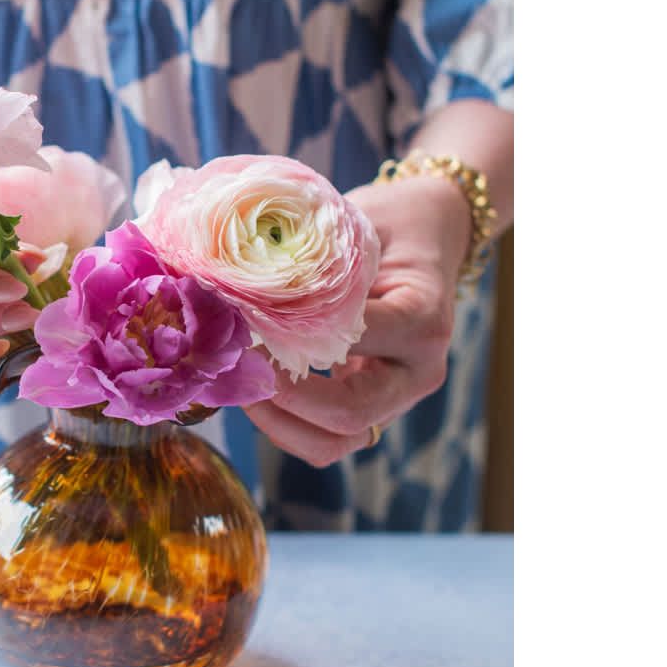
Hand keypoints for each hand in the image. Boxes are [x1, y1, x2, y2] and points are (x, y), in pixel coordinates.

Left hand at [245, 176, 472, 466]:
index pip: (353, 343)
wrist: (426, 237)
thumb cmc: (390, 223)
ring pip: (336, 443)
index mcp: (422, 320)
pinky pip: (326, 438)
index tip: (246, 324)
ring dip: (278, 424)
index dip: (292, 341)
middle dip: (282, 398)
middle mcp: (417, 371)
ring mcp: (397, 397)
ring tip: (240, 387)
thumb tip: (239, 288)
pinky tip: (254, 392)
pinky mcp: (373, 409)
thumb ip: (316, 259)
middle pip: (350, 415)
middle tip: (239, 367)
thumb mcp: (359, 225)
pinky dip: (284, 425)